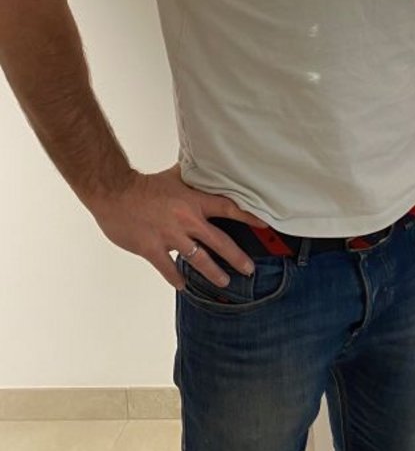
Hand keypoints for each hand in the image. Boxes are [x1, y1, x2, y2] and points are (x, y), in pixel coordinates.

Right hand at [87, 164, 266, 289]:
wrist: (114, 193)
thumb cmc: (143, 185)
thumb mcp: (173, 176)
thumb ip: (191, 177)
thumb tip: (205, 166)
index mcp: (193, 201)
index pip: (228, 208)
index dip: (248, 216)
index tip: (264, 225)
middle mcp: (186, 220)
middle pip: (219, 241)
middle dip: (237, 257)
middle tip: (249, 269)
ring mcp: (170, 236)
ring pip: (199, 259)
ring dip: (213, 272)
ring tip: (224, 281)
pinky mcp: (152, 249)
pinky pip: (168, 269)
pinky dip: (176, 278)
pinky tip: (183, 285)